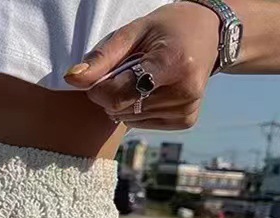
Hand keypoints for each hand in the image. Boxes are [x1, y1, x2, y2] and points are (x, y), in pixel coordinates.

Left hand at [63, 2, 221, 129]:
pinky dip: (139, 112)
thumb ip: (101, 58)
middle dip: (112, 96)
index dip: (100, 90)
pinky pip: (144, 125)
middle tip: (125, 74)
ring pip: (131, 120)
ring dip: (125, 104)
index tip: (99, 78)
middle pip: (123, 109)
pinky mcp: (186, 120)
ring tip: (142, 80)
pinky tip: (152, 92)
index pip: (120, 95)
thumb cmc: (165, 30)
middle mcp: (184, 90)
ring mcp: (187, 108)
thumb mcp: (133, 33)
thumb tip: (71, 79)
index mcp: (172, 63)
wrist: (208, 33)